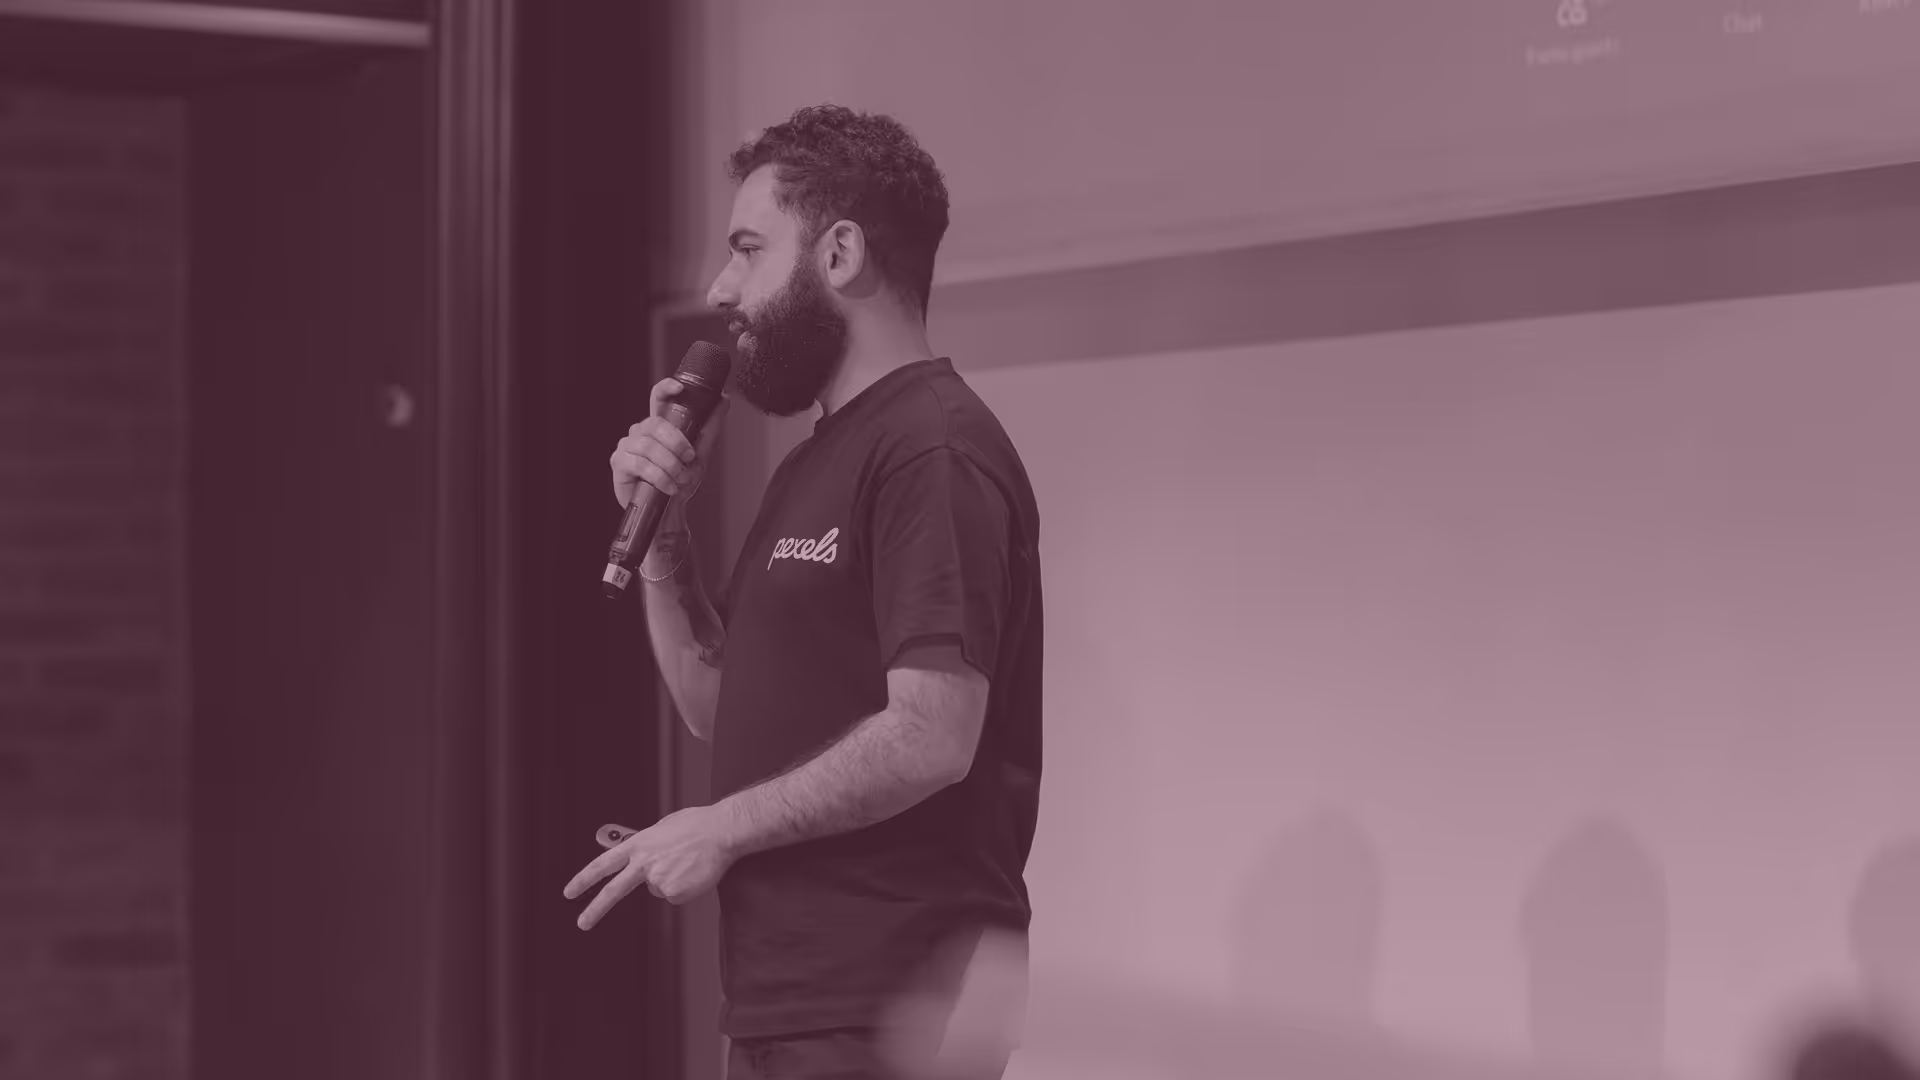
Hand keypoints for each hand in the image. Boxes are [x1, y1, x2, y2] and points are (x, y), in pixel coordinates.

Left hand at [563, 804, 737, 928]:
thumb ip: (648, 844)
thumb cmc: (697, 826)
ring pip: (658, 889)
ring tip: (686, 863)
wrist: (721, 832)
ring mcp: (658, 879)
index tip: (571, 890)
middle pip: (614, 890)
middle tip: (582, 923)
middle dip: (595, 908)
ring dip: (670, 879)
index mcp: (639, 844)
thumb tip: (642, 856)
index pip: (603, 864)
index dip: (584, 878)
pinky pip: (675, 895)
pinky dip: (684, 887)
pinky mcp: (674, 892)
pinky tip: (692, 872)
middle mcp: (644, 862)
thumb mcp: (664, 828)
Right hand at [609, 377, 731, 508]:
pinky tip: (668, 486)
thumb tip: (724, 400)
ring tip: (679, 478)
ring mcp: (627, 446)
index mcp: (659, 426)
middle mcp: (640, 431)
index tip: (680, 387)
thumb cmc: (680, 482)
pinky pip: (640, 463)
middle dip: (677, 443)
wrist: (669, 512)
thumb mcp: (701, 454)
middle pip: (655, 423)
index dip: (666, 388)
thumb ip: (710, 427)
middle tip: (689, 459)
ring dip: (670, 464)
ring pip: (649, 445)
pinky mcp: (619, 462)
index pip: (658, 398)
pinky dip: (658, 476)